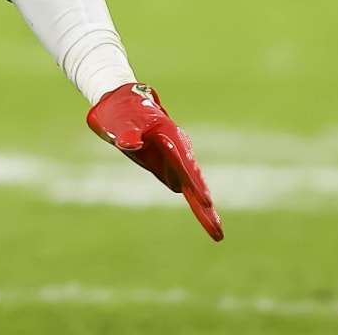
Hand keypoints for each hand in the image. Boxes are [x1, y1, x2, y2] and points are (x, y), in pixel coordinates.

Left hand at [87, 83, 222, 241]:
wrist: (120, 103)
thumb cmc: (121, 110)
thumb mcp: (119, 121)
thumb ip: (126, 132)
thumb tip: (131, 143)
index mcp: (168, 135)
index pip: (183, 163)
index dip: (194, 183)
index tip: (206, 201)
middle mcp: (176, 149)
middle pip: (194, 180)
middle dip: (205, 206)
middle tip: (218, 232)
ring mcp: (173, 159)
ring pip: (191, 187)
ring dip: (204, 209)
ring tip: (218, 234)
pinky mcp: (167, 166)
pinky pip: (183, 186)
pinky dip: (195, 201)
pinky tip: (206, 218)